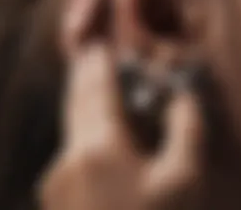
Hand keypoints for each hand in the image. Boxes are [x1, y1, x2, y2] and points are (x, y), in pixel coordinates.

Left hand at [38, 43, 203, 209]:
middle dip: (82, 75)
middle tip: (85, 53)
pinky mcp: (55, 196)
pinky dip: (80, 127)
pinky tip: (88, 127)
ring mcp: (57, 179)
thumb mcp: (184, 180)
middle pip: (76, 102)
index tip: (99, 46)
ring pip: (70, 125)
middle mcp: (70, 157)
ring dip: (78, 99)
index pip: (100, 92)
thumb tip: (183, 99)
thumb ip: (186, 130)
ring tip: (84, 79)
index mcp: (99, 147)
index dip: (101, 67)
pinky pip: (70, 147)